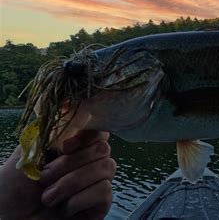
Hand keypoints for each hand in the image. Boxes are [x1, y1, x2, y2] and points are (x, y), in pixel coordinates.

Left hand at [0, 130, 115, 218]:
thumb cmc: (12, 191)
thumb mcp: (27, 153)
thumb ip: (49, 131)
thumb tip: (69, 107)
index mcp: (73, 149)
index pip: (98, 130)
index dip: (86, 134)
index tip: (64, 146)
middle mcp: (89, 164)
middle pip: (103, 148)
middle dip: (70, 164)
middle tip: (44, 179)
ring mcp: (97, 184)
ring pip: (106, 167)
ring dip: (71, 183)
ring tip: (48, 198)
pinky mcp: (101, 205)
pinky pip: (105, 191)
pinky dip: (79, 200)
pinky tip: (64, 209)